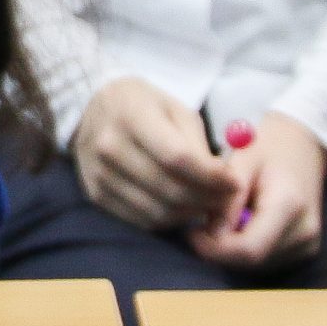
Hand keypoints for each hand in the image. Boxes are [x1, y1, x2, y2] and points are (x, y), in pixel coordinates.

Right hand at [72, 77, 238, 233]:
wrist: (92, 107)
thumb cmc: (143, 105)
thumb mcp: (175, 109)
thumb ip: (197, 144)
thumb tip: (223, 182)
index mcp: (131, 116)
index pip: (177, 158)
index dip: (211, 176)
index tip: (234, 183)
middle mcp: (110, 147)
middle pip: (169, 189)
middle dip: (207, 199)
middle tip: (227, 199)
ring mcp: (100, 174)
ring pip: (157, 211)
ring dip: (190, 214)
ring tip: (207, 204)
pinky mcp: (96, 194)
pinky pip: (140, 220)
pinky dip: (168, 220)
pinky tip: (182, 208)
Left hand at [188, 111, 326, 270]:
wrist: (303, 146)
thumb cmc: (269, 148)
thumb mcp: (241, 163)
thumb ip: (226, 201)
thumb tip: (210, 236)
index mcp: (289, 206)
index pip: (248, 249)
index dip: (215, 249)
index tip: (192, 233)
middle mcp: (304, 232)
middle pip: (251, 260)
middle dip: (220, 249)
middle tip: (201, 226)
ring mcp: (308, 244)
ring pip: (257, 265)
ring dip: (233, 250)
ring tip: (226, 219)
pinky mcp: (306, 250)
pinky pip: (267, 261)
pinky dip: (248, 249)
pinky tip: (243, 225)